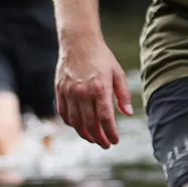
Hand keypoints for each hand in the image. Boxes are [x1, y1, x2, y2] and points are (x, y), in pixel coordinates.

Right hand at [54, 33, 132, 148]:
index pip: (105, 118)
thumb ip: (123, 95)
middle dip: (99, 137)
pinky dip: (71, 123)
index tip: (115, 141)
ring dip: (84, 134)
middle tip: (106, 144)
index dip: (110, 132)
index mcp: (100, 88)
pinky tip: (79, 127)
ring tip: (93, 139)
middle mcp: (83, 92)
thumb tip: (127, 114)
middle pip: (90, 123)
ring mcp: (69, 91)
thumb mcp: (117, 73)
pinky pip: (64, 113)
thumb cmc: (101, 57)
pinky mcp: (59, 90)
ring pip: (75, 121)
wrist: (79, 41)